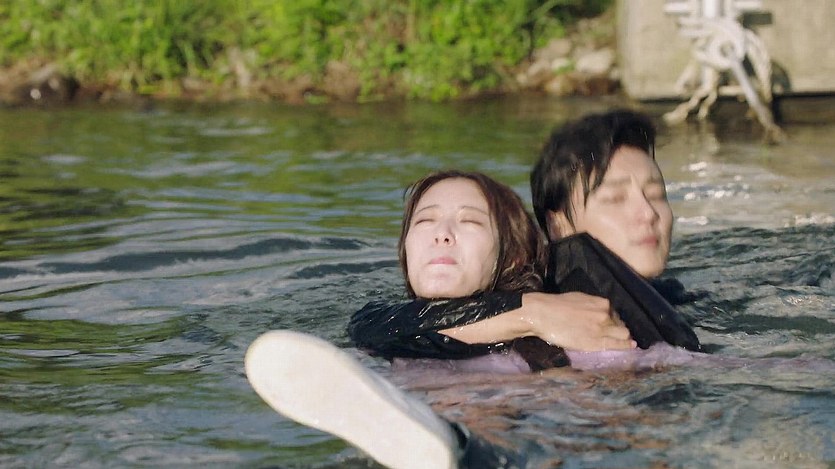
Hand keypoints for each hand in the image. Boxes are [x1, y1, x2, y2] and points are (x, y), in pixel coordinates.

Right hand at [521, 292, 635, 351]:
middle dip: (619, 330)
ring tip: (625, 342)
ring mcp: (602, 330)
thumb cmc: (557, 305)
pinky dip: (625, 346)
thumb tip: (599, 311)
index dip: (613, 320)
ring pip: (623, 335)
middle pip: (621, 325)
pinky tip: (632, 347)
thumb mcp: (580, 298)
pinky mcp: (596, 343)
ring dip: (624, 338)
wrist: (543, 314)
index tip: (610, 325)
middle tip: (614, 334)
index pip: (615, 314)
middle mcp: (606, 316)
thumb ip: (593, 305)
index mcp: (602, 303)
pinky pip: (616, 345)